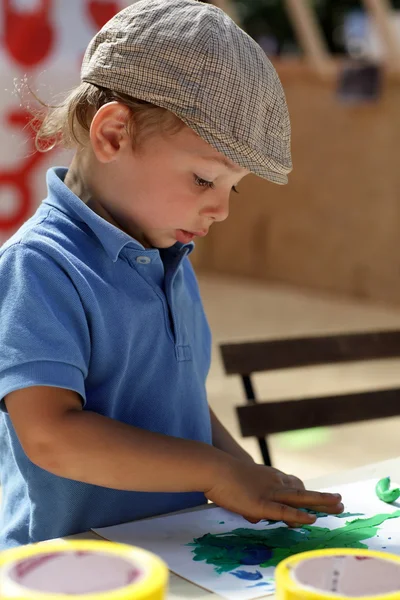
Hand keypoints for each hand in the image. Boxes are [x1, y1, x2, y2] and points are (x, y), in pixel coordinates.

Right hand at [205, 459, 342, 526]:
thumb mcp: (242, 486)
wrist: (213, 467)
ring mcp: (270, 492)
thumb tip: (256, 517)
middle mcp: (274, 482)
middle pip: (303, 491)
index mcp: (269, 477)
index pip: (293, 485)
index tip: (322, 498)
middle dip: (323, 498)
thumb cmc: (222, 476)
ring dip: (321, 503)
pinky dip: (299, 516)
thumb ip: (252, 501)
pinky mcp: (261, 504)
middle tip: (340, 502)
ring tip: (338, 506)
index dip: (309, 493)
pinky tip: (311, 520)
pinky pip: (284, 511)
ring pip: (300, 498)